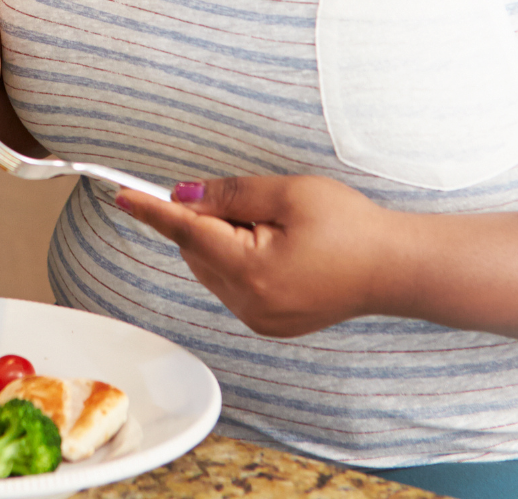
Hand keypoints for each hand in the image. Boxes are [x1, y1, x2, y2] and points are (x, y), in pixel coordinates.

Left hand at [117, 175, 394, 337]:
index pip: (187, 233)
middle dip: (207, 220)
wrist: (394, 268)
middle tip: (250, 202)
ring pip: (213, 269)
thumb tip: (184, 196)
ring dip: (222, 242)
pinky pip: (233, 285)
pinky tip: (276, 248)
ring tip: (274, 226)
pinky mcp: (270, 323)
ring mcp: (259, 319)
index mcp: (252, 271)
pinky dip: (238, 261)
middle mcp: (249, 303)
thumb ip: (231, 194)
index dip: (153, 211)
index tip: (123, 195)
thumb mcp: (289, 194)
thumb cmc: (351, 226)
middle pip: (198, 251)